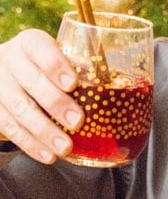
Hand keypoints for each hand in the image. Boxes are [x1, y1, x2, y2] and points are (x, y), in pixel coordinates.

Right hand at [0, 30, 83, 163]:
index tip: (73, 84)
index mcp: (30, 43)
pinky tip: (47, 155)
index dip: (56, 66)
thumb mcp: (58, 58)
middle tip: (78, 121)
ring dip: (44, 131)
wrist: (5, 74)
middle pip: (31, 81)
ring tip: (64, 147)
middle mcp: (10, 60)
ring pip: (19, 108)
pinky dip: (30, 144)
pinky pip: (9, 127)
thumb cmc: (43, 68)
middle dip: (55, 103)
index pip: (40, 48)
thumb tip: (124, 90)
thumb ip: (80, 68)